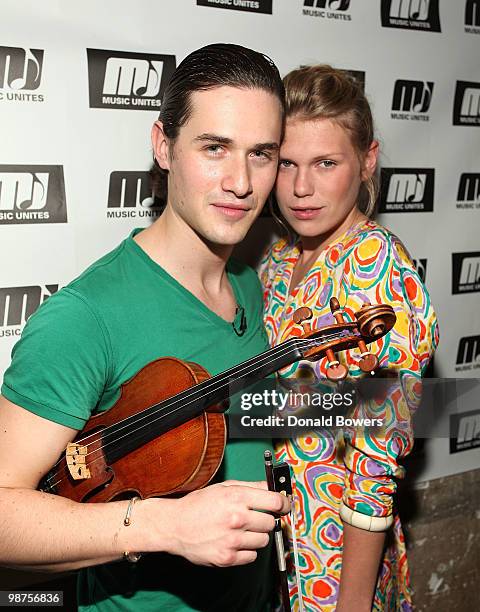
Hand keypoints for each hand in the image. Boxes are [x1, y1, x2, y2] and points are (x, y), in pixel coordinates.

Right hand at [153, 480, 289, 566]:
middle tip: (254, 518)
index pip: (275, 502)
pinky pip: (252, 556)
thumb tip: (272, 488)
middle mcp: (236, 518)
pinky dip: (247, 550)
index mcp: (237, 497)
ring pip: (264, 540)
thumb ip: (250, 487)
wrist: (174, 525)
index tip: (285, 506)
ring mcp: (232, 540)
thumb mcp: (224, 487)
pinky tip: (235, 542)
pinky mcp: (227, 558)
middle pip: (271, 523)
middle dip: (266, 520)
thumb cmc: (198, 505)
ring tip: (241, 530)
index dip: (284, 504)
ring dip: (256, 535)